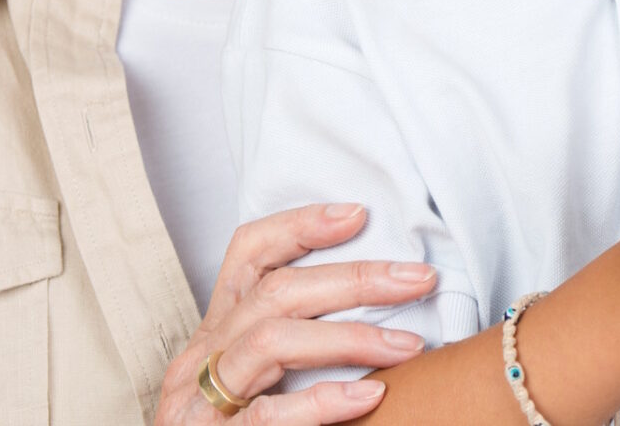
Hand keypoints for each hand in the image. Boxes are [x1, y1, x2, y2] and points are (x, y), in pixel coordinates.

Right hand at [154, 202, 438, 425]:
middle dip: (355, 279)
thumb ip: (295, 339)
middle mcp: (202, 357)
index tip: (358, 214)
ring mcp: (201, 402)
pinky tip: (369, 396)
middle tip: (418, 278)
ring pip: (271, 341)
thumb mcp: (253, 376)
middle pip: (275, 291)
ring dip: (349, 336)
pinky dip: (321, 402)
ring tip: (407, 344)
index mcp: (217, 331)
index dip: (299, 226)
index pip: (247, 253)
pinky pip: (266, 415)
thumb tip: (382, 296)